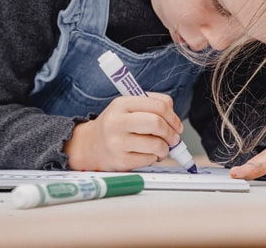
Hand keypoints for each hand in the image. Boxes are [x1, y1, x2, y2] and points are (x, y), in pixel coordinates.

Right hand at [64, 92, 183, 171]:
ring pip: (157, 145)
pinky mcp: (120, 161)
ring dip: (165, 148)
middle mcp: (117, 121)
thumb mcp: (127, 108)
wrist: (89, 146)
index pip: (158, 105)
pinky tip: (148, 155)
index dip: (173, 116)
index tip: (177, 125)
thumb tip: (174, 119)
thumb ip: (150, 106)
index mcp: (121, 104)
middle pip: (158, 123)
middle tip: (173, 138)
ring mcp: (117, 142)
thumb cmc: (115, 125)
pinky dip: (154, 158)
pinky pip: (149, 159)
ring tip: (161, 148)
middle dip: (171, 133)